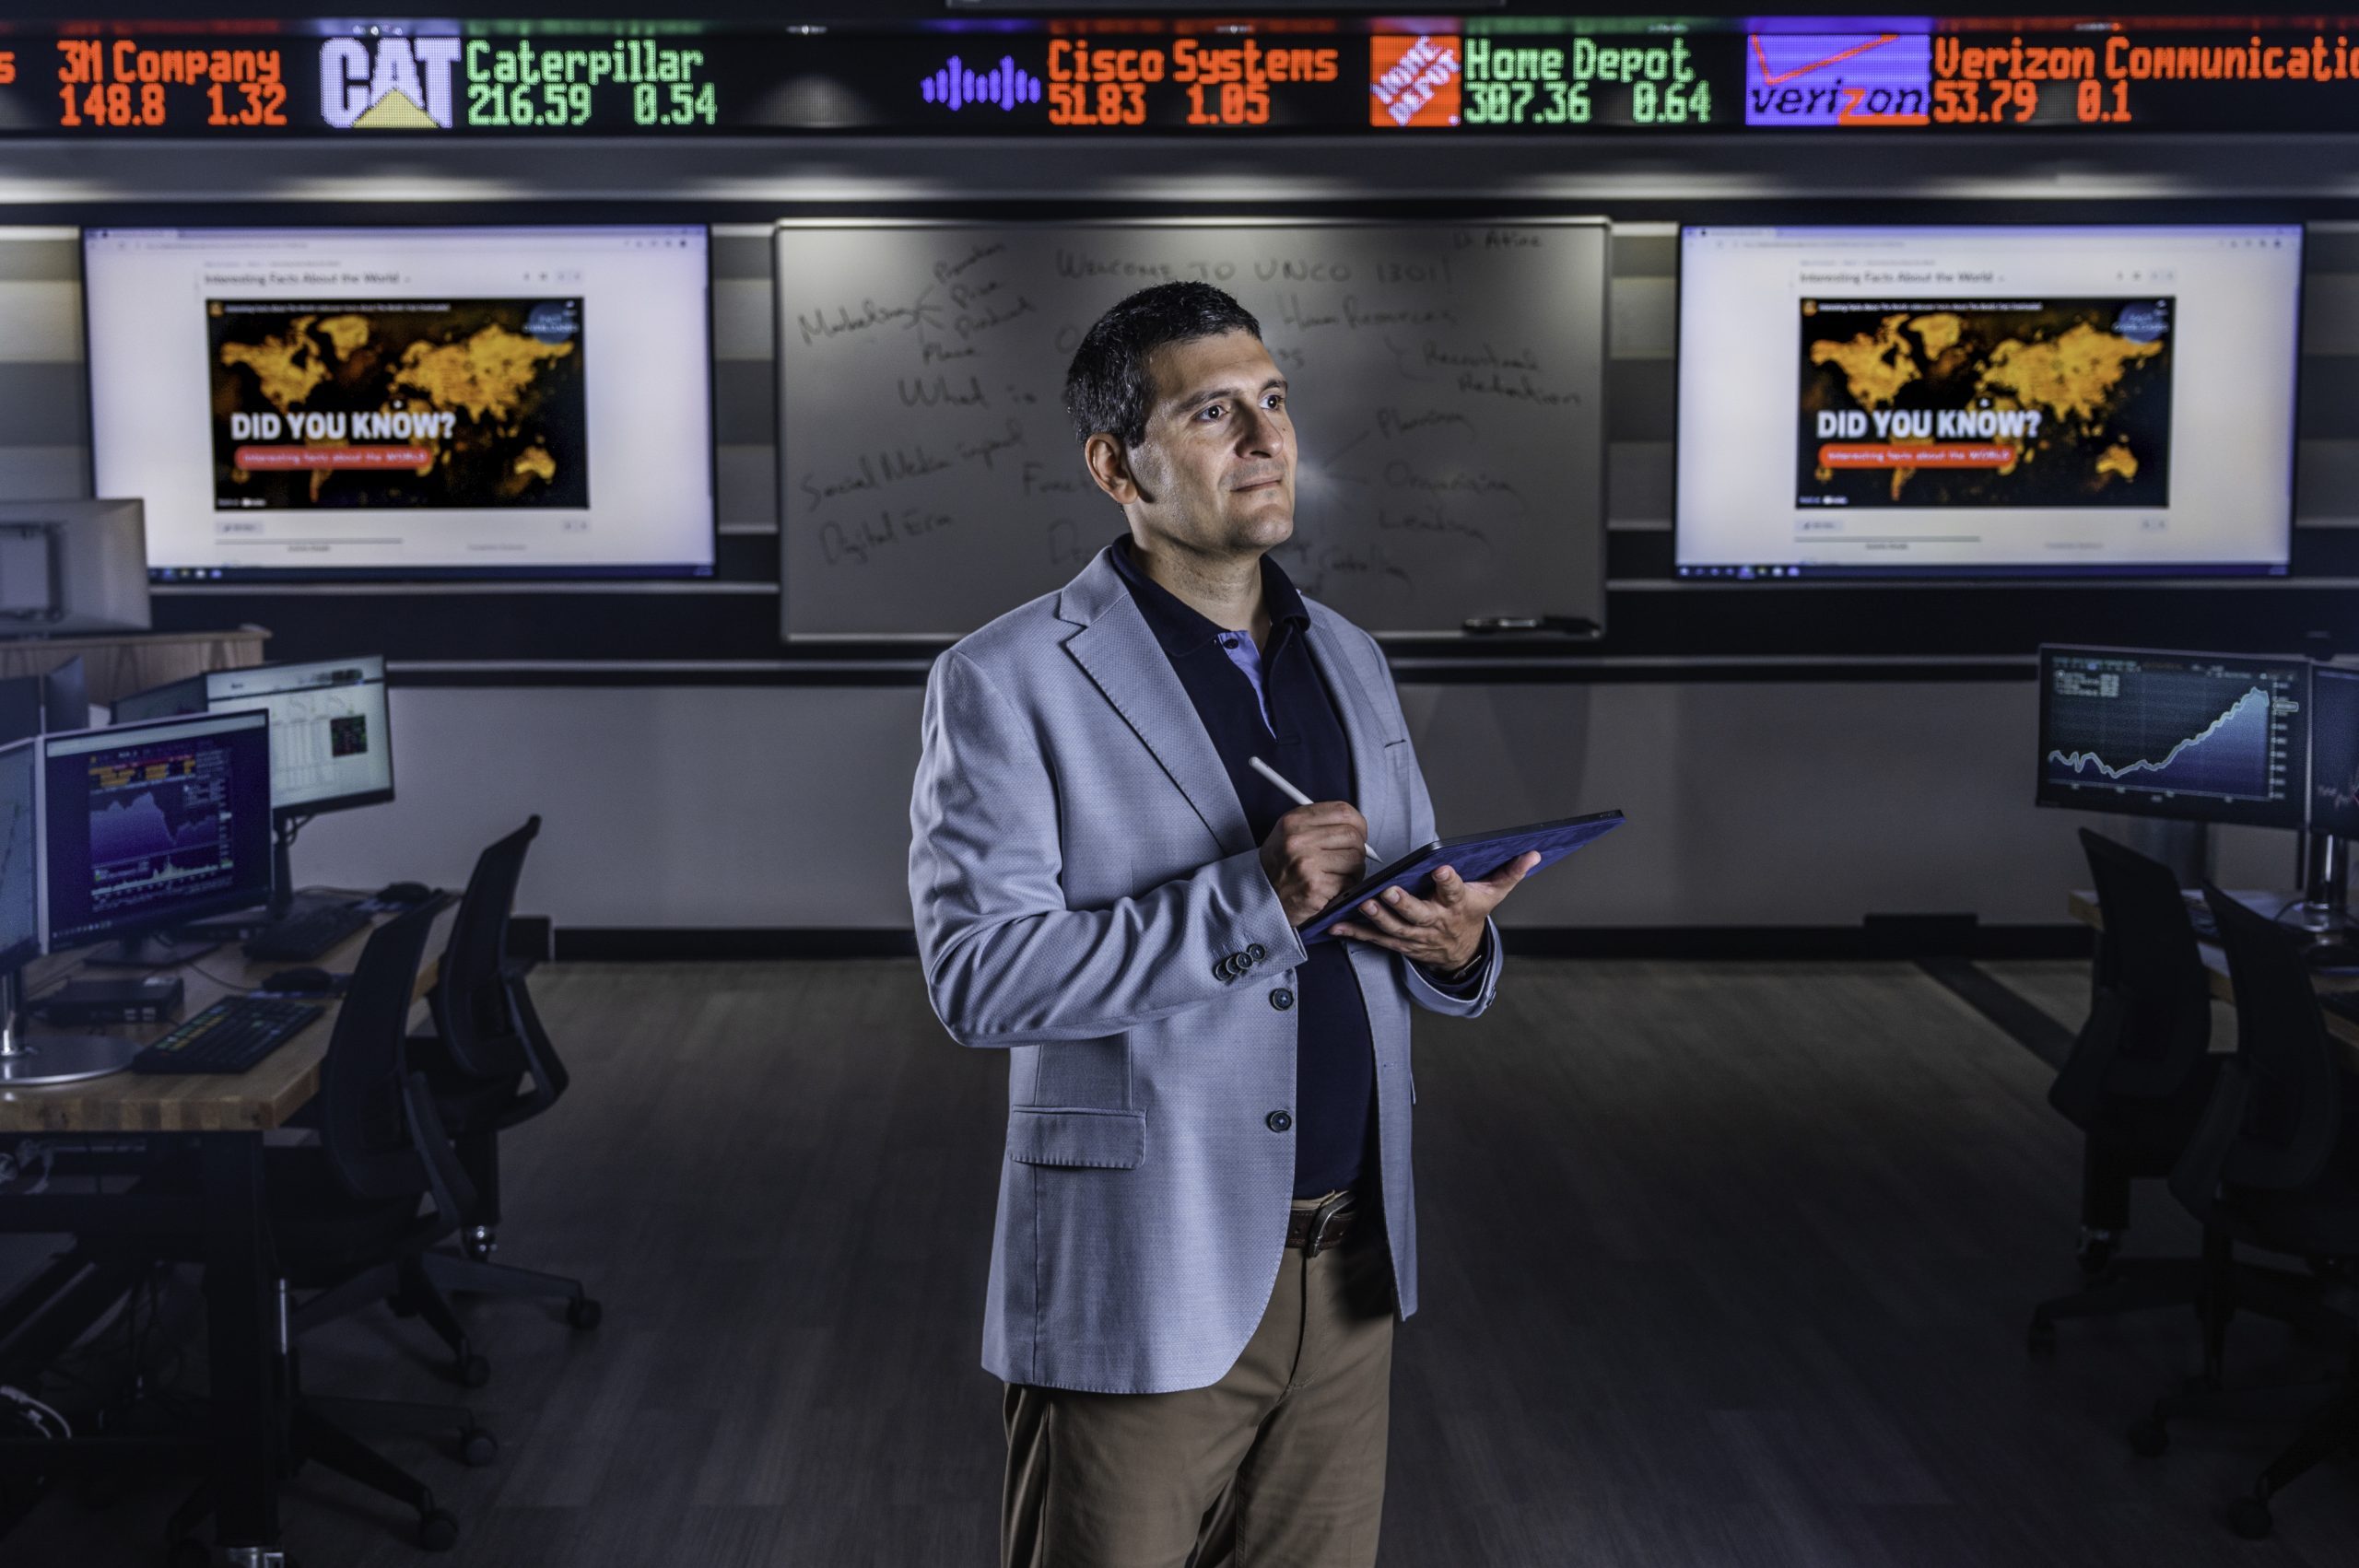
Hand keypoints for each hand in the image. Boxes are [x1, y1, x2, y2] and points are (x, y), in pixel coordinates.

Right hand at [1260, 802, 1369, 925]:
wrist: (1258, 897)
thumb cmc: (1279, 866)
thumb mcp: (1289, 834)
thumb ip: (1321, 825)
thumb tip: (1358, 827)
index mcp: (1293, 821)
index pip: (1342, 811)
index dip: (1358, 823)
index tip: (1359, 832)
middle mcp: (1298, 840)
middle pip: (1353, 836)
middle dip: (1357, 849)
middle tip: (1348, 859)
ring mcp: (1306, 864)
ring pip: (1355, 860)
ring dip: (1353, 870)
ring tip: (1336, 875)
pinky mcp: (1315, 887)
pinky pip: (1348, 882)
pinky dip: (1345, 887)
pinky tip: (1329, 889)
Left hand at [1330, 852, 1540, 972]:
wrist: (1460, 953)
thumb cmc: (1472, 915)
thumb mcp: (1494, 894)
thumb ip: (1510, 872)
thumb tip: (1533, 852)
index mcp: (1457, 905)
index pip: (1454, 891)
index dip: (1448, 881)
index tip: (1441, 868)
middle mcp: (1435, 922)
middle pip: (1418, 913)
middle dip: (1403, 902)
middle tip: (1388, 890)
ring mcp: (1415, 936)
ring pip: (1395, 928)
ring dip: (1378, 917)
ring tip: (1363, 903)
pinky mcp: (1398, 943)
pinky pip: (1375, 938)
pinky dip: (1355, 931)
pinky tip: (1336, 923)